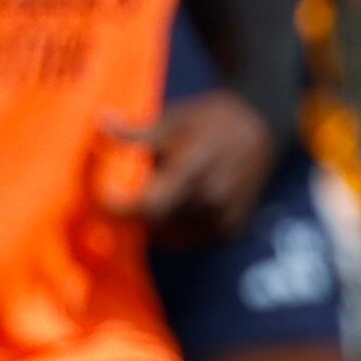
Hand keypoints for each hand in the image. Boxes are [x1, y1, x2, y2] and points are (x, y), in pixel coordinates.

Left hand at [113, 93, 276, 246]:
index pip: (148, 205)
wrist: (260, 128)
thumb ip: (135, 132)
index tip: (102, 198)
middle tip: (122, 198)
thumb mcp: (172, 120)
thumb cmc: (210, 121)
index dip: (118, 208)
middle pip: (155, 222)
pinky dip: (173, 228)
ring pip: (169, 234)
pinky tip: (173, 205)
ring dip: (152, 222)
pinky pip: (189, 240)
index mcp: (195, 168)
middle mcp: (212, 198)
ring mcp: (224, 217)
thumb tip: (100, 120)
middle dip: (132, 214)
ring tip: (153, 195)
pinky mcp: (230, 230)